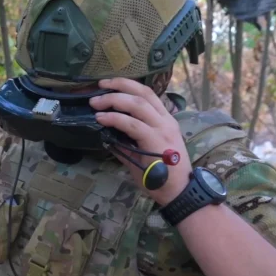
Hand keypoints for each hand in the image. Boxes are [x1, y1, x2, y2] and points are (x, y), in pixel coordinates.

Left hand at [89, 78, 191, 205]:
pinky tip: (101, 118)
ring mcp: (162, 129)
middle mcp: (165, 120)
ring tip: (96, 103)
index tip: (108, 84)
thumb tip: (106, 132)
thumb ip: (127, 140)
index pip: (147, 93)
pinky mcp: (156, 141)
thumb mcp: (143, 152)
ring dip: (113, 100)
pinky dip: (115, 118)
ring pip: (137, 104)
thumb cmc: (162, 174)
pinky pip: (132, 124)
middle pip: (142, 93)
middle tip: (99, 87)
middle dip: (118, 86)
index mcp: (164, 119)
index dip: (127, 85)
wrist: (179, 192)